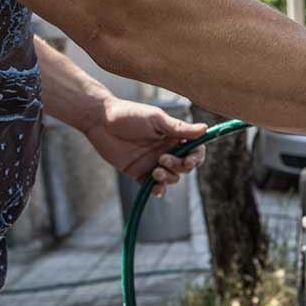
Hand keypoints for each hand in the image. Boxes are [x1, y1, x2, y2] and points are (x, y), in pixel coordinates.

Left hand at [83, 98, 207, 196]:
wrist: (100, 121)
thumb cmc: (129, 114)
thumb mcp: (156, 119)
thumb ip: (179, 128)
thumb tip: (205, 128)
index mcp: (174, 137)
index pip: (195, 150)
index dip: (197, 157)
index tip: (190, 160)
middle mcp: (167, 150)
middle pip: (185, 167)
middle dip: (179, 166)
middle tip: (163, 159)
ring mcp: (154, 163)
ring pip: (172, 178)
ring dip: (168, 178)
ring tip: (155, 171)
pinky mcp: (140, 173)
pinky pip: (154, 186)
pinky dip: (158, 190)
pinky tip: (156, 189)